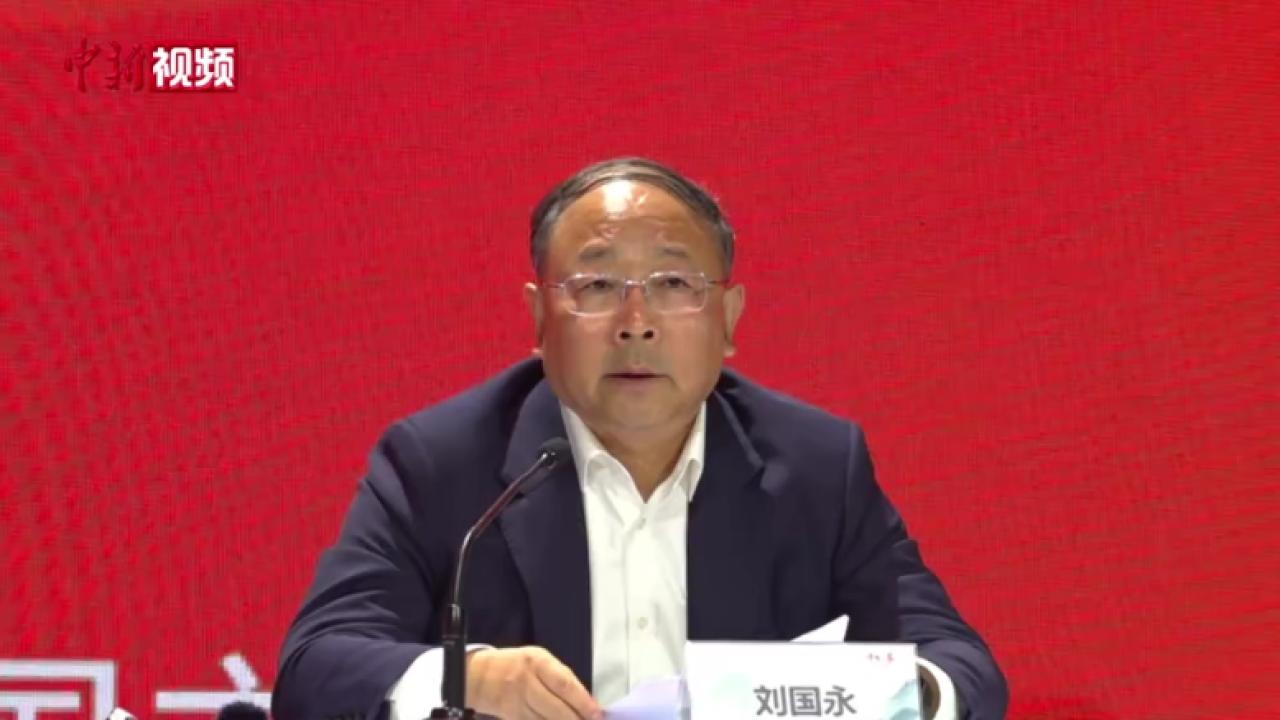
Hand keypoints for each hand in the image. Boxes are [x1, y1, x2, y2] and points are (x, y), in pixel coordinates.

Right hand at [466, 646, 602, 719]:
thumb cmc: (521, 666)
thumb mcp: (541, 660)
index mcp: (537, 663)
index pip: (564, 685)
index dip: (583, 702)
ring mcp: (517, 703)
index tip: (597, 714)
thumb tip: (588, 701)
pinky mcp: (512, 718)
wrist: (484, 677)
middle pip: (557, 709)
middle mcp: (526, 683)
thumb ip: (563, 678)